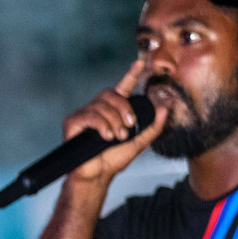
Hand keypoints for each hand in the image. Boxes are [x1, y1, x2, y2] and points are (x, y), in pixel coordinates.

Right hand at [63, 60, 168, 184]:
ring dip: (114, 121)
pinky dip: (101, 125)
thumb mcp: (139, 143)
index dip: (130, 74)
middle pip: (111, 94)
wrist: (97, 176)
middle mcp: (96, 110)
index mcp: (112, 112)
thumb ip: (153, 126)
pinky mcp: (72, 123)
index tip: (140, 62)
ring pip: (101, 106)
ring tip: (117, 137)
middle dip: (124, 108)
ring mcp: (83, 115)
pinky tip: (106, 136)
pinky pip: (90, 115)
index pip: (122, 88)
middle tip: (130, 125)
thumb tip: (166, 106)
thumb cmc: (113, 160)